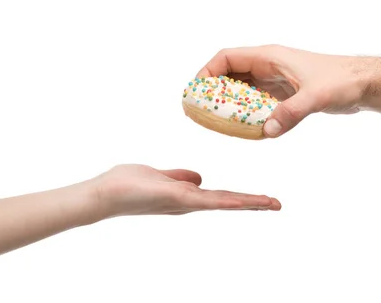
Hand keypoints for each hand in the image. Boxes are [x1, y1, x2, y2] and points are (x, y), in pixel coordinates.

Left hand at [83, 164, 281, 221]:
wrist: (103, 194)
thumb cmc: (126, 184)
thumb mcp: (159, 175)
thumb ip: (178, 175)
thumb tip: (198, 177)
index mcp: (185, 196)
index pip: (219, 196)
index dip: (242, 197)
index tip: (263, 198)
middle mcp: (187, 203)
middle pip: (226, 202)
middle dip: (252, 204)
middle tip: (278, 204)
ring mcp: (183, 202)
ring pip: (222, 202)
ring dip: (248, 203)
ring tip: (272, 203)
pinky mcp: (176, 198)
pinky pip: (206, 199)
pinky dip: (228, 200)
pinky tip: (243, 200)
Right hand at [197, 44, 370, 137]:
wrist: (364, 84)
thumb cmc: (342, 81)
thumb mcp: (316, 97)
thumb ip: (290, 113)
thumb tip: (265, 132)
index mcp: (270, 56)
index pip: (227, 57)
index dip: (207, 72)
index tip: (196, 92)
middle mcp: (269, 66)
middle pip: (230, 73)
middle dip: (213, 90)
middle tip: (198, 111)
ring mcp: (276, 79)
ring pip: (242, 89)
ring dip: (228, 103)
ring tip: (214, 122)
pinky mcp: (284, 93)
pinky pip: (256, 101)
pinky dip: (246, 112)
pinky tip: (243, 129)